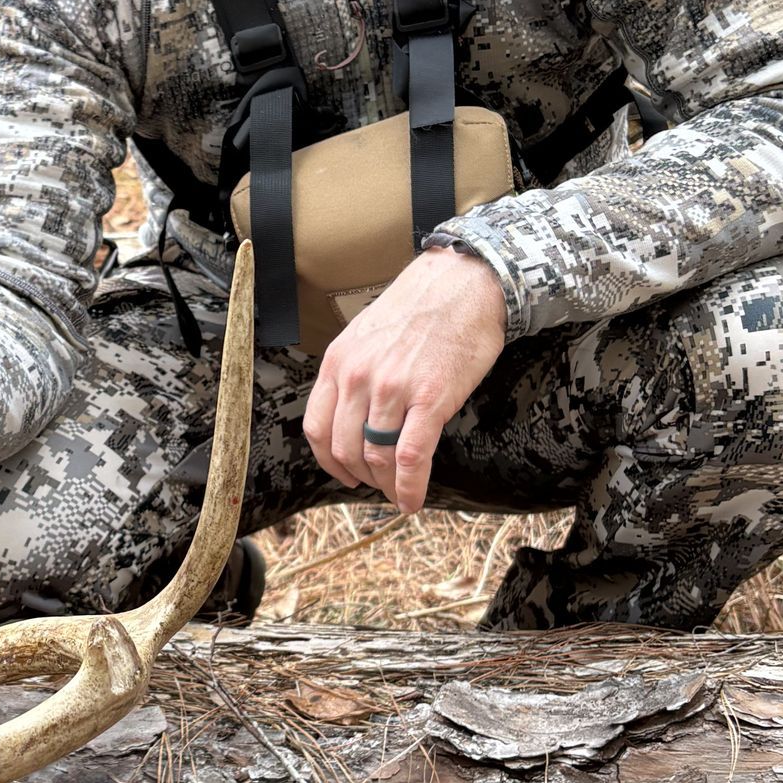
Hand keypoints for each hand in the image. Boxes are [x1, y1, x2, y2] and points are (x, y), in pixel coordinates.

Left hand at [303, 248, 506, 514]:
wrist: (465, 282)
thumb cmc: (422, 307)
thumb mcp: (368, 334)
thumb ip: (355, 372)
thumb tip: (355, 415)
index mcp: (338, 362)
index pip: (316, 427)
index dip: (328, 460)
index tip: (344, 472)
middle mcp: (358, 377)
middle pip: (344, 449)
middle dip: (360, 476)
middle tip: (377, 485)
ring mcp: (392, 389)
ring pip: (376, 457)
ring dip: (386, 485)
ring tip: (397, 493)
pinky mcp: (429, 399)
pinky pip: (410, 458)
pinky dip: (410, 487)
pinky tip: (413, 500)